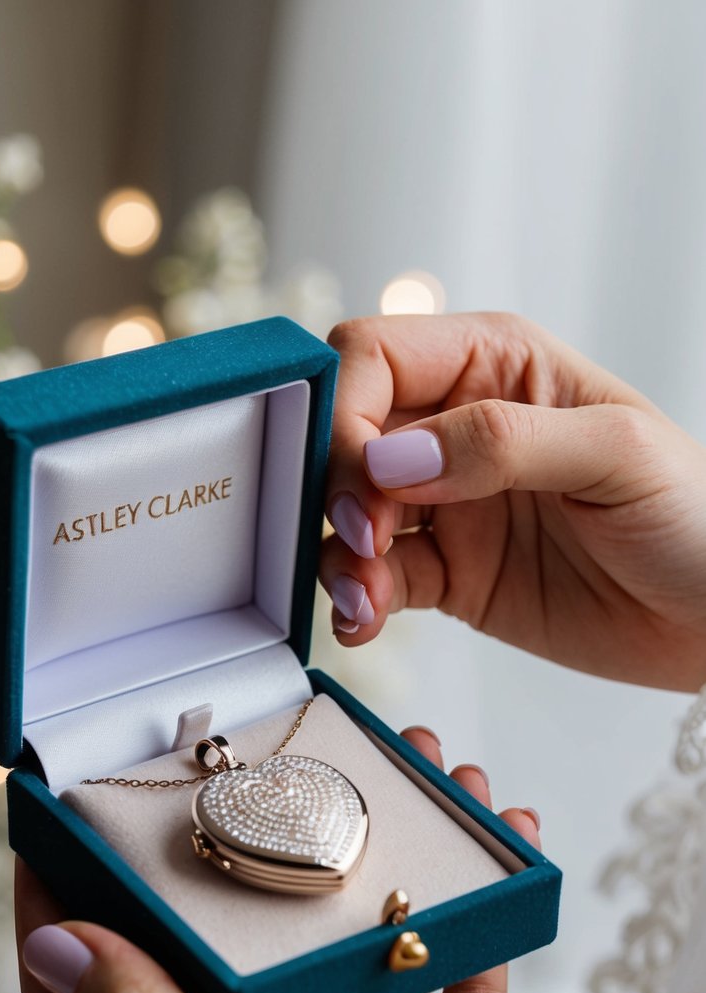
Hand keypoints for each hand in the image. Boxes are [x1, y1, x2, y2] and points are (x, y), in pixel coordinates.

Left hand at [17, 729, 627, 992]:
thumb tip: (52, 949)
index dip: (58, 934)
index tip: (53, 843)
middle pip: (225, 958)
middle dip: (245, 857)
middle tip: (253, 774)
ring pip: (342, 944)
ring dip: (376, 860)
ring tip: (412, 772)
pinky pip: (446, 958)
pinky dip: (469, 899)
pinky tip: (495, 831)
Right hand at [320, 313, 705, 691]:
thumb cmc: (696, 515)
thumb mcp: (617, 453)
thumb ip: (503, 441)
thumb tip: (392, 459)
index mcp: (496, 366)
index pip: (376, 357)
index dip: (349, 410)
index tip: (366, 477)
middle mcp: (458, 428)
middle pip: (347, 436)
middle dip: (336, 489)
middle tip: (368, 540)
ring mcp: (449, 505)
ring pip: (350, 513)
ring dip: (339, 553)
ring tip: (366, 598)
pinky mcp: (449, 574)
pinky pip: (375, 579)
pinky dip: (356, 600)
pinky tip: (365, 622)